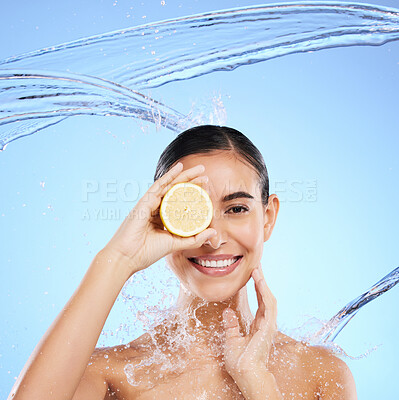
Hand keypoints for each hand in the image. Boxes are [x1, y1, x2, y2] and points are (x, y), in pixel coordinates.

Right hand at [102, 162, 215, 276]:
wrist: (127, 257)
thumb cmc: (146, 252)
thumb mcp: (175, 244)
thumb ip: (194, 239)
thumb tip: (213, 231)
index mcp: (162, 218)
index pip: (180, 202)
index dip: (193, 195)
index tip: (206, 190)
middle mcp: (156, 208)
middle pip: (176, 191)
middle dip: (192, 182)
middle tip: (206, 175)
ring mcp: (150, 203)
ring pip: (170, 186)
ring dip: (185, 176)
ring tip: (200, 169)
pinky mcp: (145, 201)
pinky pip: (159, 185)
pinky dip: (170, 175)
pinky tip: (180, 167)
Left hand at [222, 262, 277, 378]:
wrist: (246, 374)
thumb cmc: (240, 362)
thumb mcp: (231, 340)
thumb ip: (231, 325)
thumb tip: (227, 312)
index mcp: (258, 326)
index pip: (260, 301)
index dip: (257, 287)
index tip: (253, 274)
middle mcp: (266, 323)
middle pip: (265, 296)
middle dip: (261, 281)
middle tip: (258, 265)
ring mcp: (269, 324)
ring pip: (269, 298)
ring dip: (263, 283)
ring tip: (258, 269)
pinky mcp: (268, 326)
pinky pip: (269, 305)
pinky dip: (264, 292)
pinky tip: (260, 281)